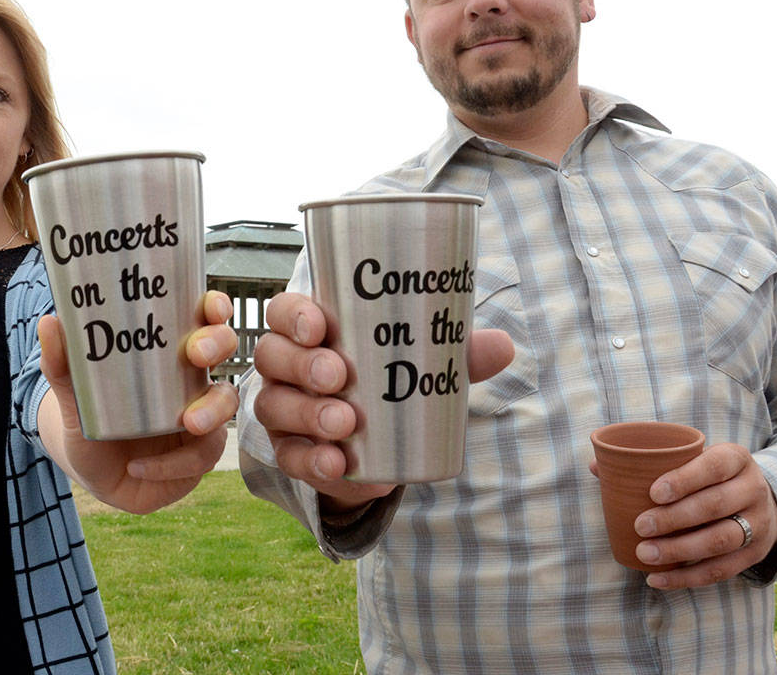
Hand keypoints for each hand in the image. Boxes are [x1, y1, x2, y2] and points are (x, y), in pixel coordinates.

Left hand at [37, 291, 238, 513]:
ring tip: (188, 422)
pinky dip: (170, 465)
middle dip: (219, 347)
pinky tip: (138, 467)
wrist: (91, 472)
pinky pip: (199, 458)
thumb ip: (62, 365)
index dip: (215, 309)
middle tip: (199, 354)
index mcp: (169, 356)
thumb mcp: (75, 396)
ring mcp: (201, 420)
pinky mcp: (197, 458)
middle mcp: (191, 383)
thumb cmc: (90, 423)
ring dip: (211, 413)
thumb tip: (49, 323)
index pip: (203, 320)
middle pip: (225, 353)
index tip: (211, 308)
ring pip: (224, 408)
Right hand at [252, 292, 513, 511]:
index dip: (294, 315)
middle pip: (273, 356)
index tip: (320, 326)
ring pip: (275, 407)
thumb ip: (458, 354)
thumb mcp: (423, 363)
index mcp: (309, 330)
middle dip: (303, 365)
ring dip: (307, 414)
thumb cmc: (391, 379)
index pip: (283, 311)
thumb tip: (502, 345)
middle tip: (339, 377)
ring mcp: (282, 410)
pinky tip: (339, 465)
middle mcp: (285, 366)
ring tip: (345, 425)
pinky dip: (314, 462)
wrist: (380, 444)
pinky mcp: (291, 452)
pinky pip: (290, 457)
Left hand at [619, 443, 776, 588]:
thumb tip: (595, 466)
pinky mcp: (753, 554)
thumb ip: (648, 461)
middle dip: (675, 518)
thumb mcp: (692, 459)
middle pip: (716, 505)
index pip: (714, 466)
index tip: (653, 492)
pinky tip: (657, 579)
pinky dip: (687, 578)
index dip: (684, 479)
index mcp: (736, 459)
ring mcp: (757, 524)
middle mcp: (753, 490)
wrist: (760, 501)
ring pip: (721, 540)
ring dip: (680, 550)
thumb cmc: (708, 475)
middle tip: (641, 526)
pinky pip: (721, 571)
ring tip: (645, 554)